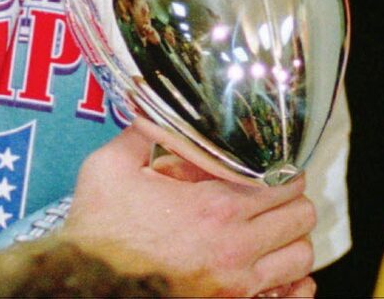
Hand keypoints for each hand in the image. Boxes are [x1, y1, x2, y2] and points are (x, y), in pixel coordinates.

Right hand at [61, 127, 315, 298]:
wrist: (83, 285)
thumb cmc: (98, 231)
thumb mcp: (111, 167)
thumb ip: (143, 131)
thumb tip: (156, 105)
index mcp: (213, 207)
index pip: (282, 183)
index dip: (281, 169)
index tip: (272, 165)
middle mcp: (234, 248)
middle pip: (300, 219)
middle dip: (290, 200)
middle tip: (273, 191)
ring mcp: (236, 286)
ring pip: (301, 260)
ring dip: (291, 239)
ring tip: (271, 227)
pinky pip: (287, 297)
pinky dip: (288, 281)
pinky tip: (268, 266)